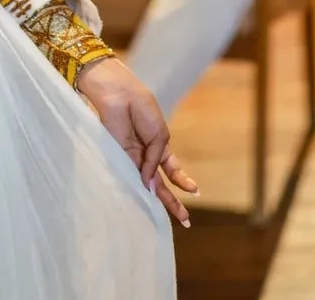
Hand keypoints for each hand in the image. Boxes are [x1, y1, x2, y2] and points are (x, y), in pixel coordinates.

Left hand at [76, 56, 197, 226]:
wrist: (119, 94)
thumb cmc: (142, 109)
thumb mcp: (159, 134)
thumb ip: (156, 160)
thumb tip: (149, 185)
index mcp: (159, 145)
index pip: (172, 169)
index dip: (183, 181)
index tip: (195, 192)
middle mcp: (146, 155)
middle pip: (161, 183)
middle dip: (173, 200)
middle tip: (186, 221)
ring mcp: (133, 158)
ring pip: (148, 185)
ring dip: (159, 201)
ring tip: (171, 218)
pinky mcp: (119, 158)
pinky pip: (131, 177)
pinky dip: (139, 189)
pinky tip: (147, 201)